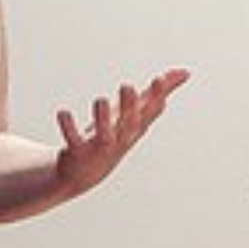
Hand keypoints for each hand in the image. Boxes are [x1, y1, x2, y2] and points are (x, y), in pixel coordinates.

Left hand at [45, 68, 188, 200]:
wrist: (84, 176)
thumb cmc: (114, 136)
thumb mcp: (136, 114)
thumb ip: (157, 93)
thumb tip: (185, 72)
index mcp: (135, 127)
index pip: (149, 111)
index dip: (156, 97)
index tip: (159, 78)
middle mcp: (120, 139)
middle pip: (129, 124)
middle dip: (130, 107)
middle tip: (127, 86)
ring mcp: (99, 148)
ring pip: (104, 136)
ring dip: (102, 119)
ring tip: (100, 100)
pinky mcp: (77, 153)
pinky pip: (73, 141)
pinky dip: (68, 128)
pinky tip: (63, 113)